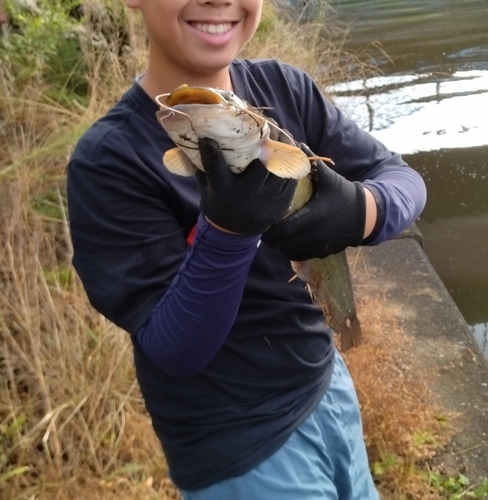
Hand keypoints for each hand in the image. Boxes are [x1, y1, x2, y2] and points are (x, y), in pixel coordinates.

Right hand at [196, 138, 297, 234]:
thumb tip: (197, 132)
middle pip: (263, 164)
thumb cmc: (218, 198)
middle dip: (269, 140)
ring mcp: (267, 202)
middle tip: (269, 125)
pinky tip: (289, 150)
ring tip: (282, 134)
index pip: (215, 165)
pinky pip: (291, 179)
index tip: (213, 133)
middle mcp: (246, 196)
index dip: (212, 148)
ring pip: (282, 169)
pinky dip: (291, 163)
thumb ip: (203, 161)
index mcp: (223, 190)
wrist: (233, 230)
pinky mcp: (282, 205)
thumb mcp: (205, 183)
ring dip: (284, 148)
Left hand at [262, 143, 366, 259]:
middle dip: (270, 237)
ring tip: (272, 235)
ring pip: (289, 252)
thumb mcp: (328, 178)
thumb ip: (311, 162)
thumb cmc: (343, 194)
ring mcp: (319, 247)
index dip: (270, 227)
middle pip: (282, 243)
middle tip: (263, 227)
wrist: (364, 216)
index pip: (283, 228)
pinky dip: (289, 251)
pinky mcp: (322, 253)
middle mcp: (315, 235)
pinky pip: (298, 256)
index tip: (263, 218)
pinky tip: (286, 242)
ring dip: (278, 245)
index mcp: (314, 217)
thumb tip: (294, 144)